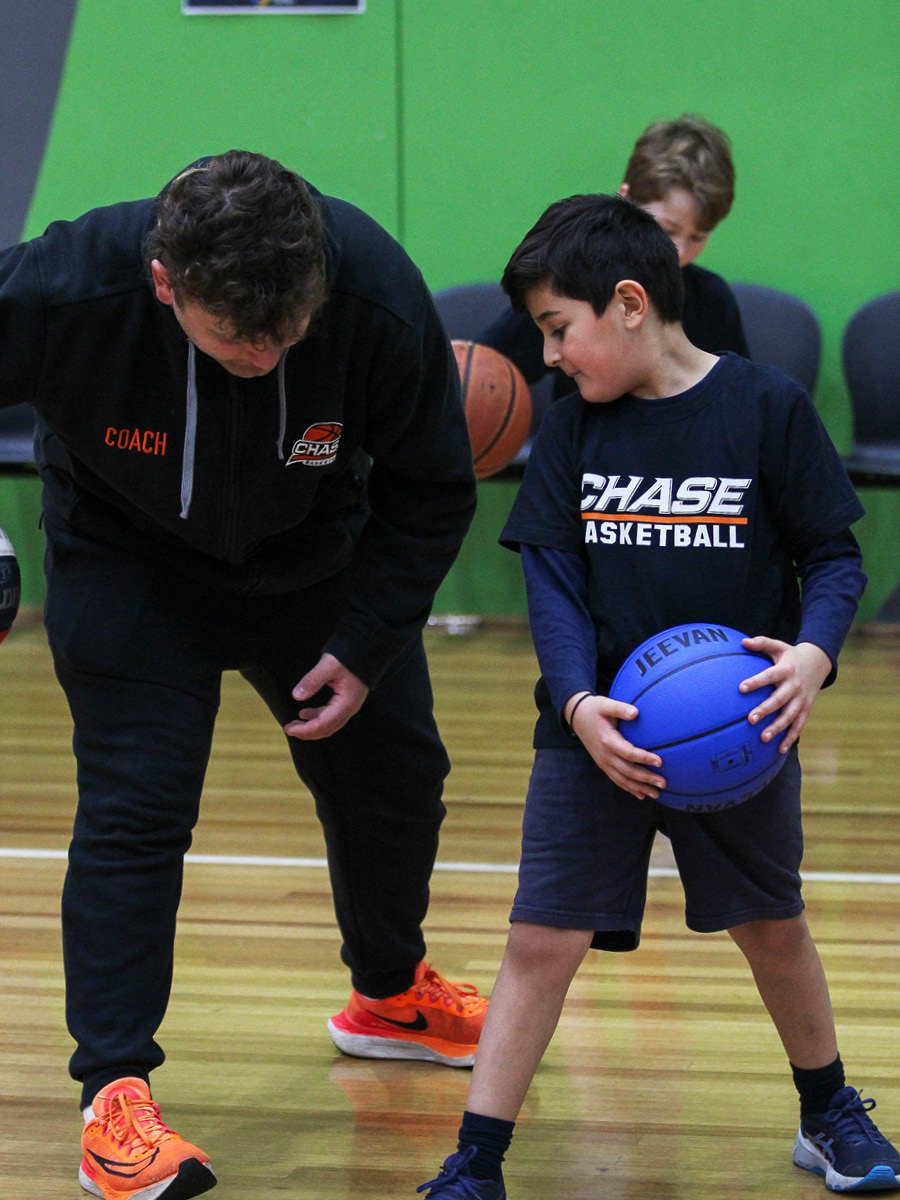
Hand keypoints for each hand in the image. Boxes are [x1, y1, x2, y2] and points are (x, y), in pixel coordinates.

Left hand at [284, 652, 369, 740]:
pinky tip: (305, 713)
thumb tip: (296, 695)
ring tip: (294, 723)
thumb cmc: (350, 656)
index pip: (324, 724)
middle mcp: (349, 708)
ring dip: (311, 726)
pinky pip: (330, 715)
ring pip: (328, 724)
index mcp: (346, 703)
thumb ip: (312, 681)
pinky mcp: (346, 700)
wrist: (367, 649)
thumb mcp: (329, 666)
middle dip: (307, 732)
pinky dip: (317, 717)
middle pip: (327, 729)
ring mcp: (349, 705)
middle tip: (289, 729)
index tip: (290, 729)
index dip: (306, 729)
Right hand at [565, 691, 666, 800]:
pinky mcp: (603, 765)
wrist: (577, 718)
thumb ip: (620, 708)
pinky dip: (629, 788)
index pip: (628, 753)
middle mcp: (605, 755)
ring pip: (623, 779)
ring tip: (656, 794)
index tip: (660, 762)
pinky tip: (641, 795)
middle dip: (646, 779)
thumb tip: (636, 712)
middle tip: (663, 783)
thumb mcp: (605, 704)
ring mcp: (603, 762)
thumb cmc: (595, 709)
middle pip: (627, 771)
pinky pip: (616, 779)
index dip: (644, 758)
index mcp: (607, 740)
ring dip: (639, 788)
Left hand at [739, 637, 831, 753]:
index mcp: (786, 670)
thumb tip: (742, 641)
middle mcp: (795, 686)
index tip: (741, 688)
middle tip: (750, 719)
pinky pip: (798, 725)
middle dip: (766, 710)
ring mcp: (802, 699)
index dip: (756, 681)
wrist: (818, 662)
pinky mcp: (806, 709)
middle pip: (780, 700)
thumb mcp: (778, 646)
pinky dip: (790, 737)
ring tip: (763, 738)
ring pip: (790, 716)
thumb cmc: (790, 655)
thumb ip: (761, 643)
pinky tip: (779, 749)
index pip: (770, 676)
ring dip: (777, 728)